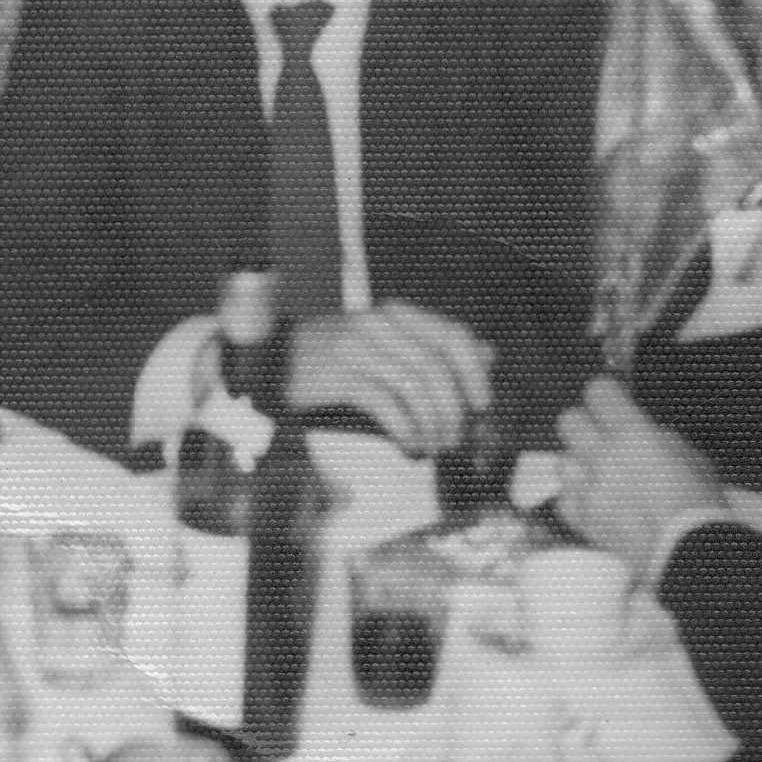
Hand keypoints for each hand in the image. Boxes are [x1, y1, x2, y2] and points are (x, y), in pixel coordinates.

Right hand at [285, 301, 495, 454]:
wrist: (274, 362)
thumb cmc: (338, 361)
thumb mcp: (388, 347)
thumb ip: (433, 349)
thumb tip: (488, 356)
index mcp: (397, 314)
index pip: (453, 336)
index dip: (475, 373)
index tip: (482, 405)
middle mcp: (380, 324)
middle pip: (437, 368)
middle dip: (453, 412)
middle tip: (454, 440)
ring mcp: (357, 347)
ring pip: (415, 389)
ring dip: (431, 426)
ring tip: (432, 447)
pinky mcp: (338, 375)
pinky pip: (386, 405)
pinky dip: (405, 431)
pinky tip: (409, 446)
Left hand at [548, 376, 722, 577]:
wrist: (688, 552)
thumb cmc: (698, 505)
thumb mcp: (690, 457)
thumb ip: (659, 438)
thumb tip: (646, 433)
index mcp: (632, 434)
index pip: (598, 391)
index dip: (606, 395)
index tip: (613, 402)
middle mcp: (602, 456)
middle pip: (568, 421)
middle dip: (584, 425)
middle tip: (601, 437)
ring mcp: (588, 490)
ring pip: (562, 461)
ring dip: (577, 463)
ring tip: (599, 475)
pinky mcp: (582, 521)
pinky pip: (563, 499)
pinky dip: (574, 498)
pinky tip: (593, 502)